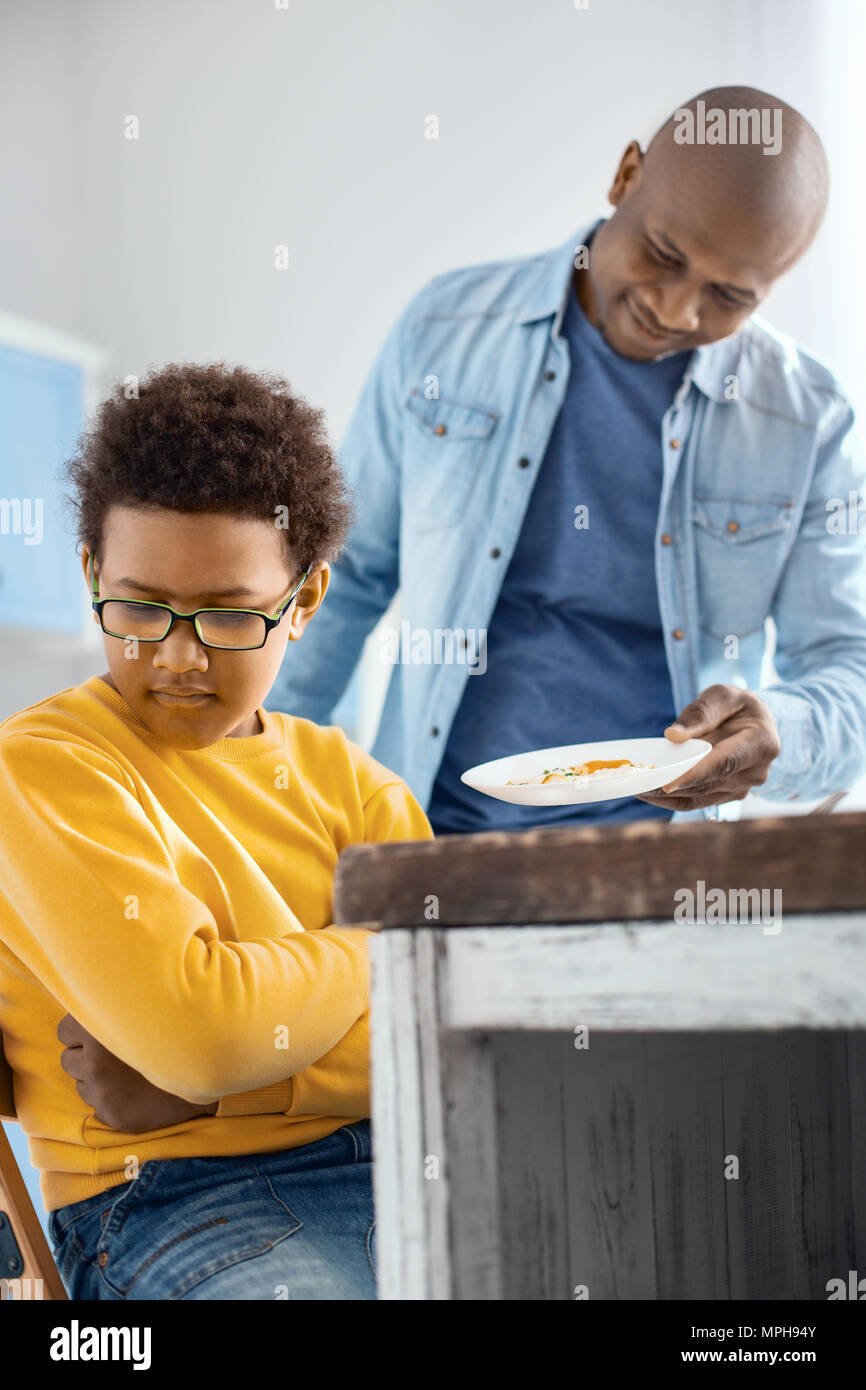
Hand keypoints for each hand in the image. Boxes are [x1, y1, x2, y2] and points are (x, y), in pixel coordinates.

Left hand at [57, 1014, 217, 1132]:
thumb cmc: (175, 1029)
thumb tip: (87, 998)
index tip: (103, 1034)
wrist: (208, 1068)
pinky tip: (135, 1091)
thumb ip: (112, 1006)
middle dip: (86, 1058)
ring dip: (98, 1080)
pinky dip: (111, 1099)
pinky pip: (98, 1105)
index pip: (65, 1030)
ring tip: (130, 1073)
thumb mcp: (144, 1007)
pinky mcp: (110, 1112)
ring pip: (82, 1084)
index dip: (82, 1033)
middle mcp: (94, 1058)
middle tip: (116, 1055)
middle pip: (69, 1059)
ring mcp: (102, 1088)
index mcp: (98, 1026)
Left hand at [635, 684, 781, 810]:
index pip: (725, 762)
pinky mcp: (726, 796)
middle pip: (708, 783)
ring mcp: (742, 788)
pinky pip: (695, 802)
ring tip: (634, 785)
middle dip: (671, 784)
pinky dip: (670, 799)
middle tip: (636, 781)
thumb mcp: (722, 696)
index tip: (667, 784)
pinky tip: (646, 792)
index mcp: (762, 743)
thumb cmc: (737, 706)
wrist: (754, 723)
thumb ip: (700, 713)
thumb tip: (673, 736)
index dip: (695, 774)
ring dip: (665, 795)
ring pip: (699, 797)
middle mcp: (756, 772)